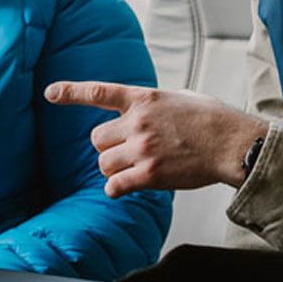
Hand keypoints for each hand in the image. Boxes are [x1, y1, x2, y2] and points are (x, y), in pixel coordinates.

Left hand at [44, 82, 267, 194]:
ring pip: (104, 163)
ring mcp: (143, 149)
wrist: (232, 143)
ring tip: (132, 167)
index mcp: (143, 98)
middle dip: (107, 146)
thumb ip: (151, 103)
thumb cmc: (210, 118)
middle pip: (96, 139)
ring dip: (113, 167)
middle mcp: (138, 123)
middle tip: (125, 150)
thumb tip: (138, 109)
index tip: (50, 93)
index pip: (98, 92)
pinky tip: (122, 188)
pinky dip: (116, 189)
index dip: (70, 92)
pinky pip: (116, 185)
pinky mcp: (150, 174)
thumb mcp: (177, 97)